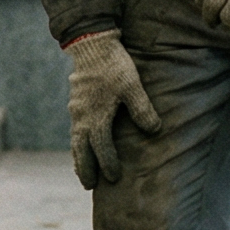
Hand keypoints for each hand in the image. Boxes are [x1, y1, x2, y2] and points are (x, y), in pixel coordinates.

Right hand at [65, 32, 160, 189]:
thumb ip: (142, 109)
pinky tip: (81, 145)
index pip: (101, 147)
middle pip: (81, 149)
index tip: (114, 177)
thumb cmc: (114, 65)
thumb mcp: (132, 85)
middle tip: (88, 185)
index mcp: (96, 116)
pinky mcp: (76, 102)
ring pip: (75, 140)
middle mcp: (82, 116)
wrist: (92, 44)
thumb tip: (154, 130)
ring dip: (79, 157)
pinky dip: (77, 142)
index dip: (108, 163)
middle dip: (85, 168)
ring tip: (82, 172)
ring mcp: (77, 110)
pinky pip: (74, 129)